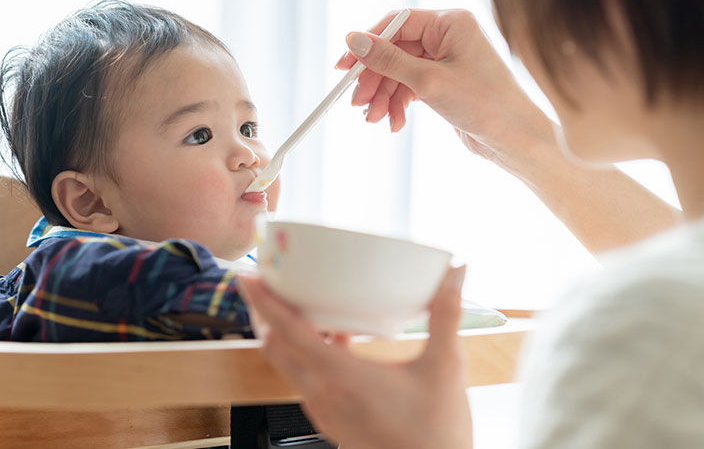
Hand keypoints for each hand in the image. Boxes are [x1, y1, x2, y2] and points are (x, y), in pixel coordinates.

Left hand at [238, 266, 472, 448]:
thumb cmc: (438, 432)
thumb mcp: (445, 366)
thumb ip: (447, 314)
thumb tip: (456, 272)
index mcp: (343, 378)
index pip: (288, 333)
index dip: (264, 303)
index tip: (248, 277)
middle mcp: (324, 396)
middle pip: (275, 348)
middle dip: (265, 314)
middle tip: (267, 283)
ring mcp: (325, 412)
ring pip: (287, 367)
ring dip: (284, 336)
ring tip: (298, 306)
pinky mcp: (332, 423)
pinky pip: (304, 382)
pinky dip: (304, 356)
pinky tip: (332, 341)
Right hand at [337, 8, 551, 169]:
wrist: (516, 140)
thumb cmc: (483, 104)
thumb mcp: (428, 82)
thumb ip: (388, 60)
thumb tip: (352, 40)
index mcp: (450, 23)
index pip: (396, 23)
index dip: (367, 44)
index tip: (344, 67)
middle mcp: (449, 36)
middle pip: (395, 50)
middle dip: (375, 79)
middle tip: (357, 103)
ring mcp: (447, 60)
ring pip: (400, 72)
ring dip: (384, 96)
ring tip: (375, 120)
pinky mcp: (446, 83)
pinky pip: (411, 87)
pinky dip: (399, 104)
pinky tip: (393, 123)